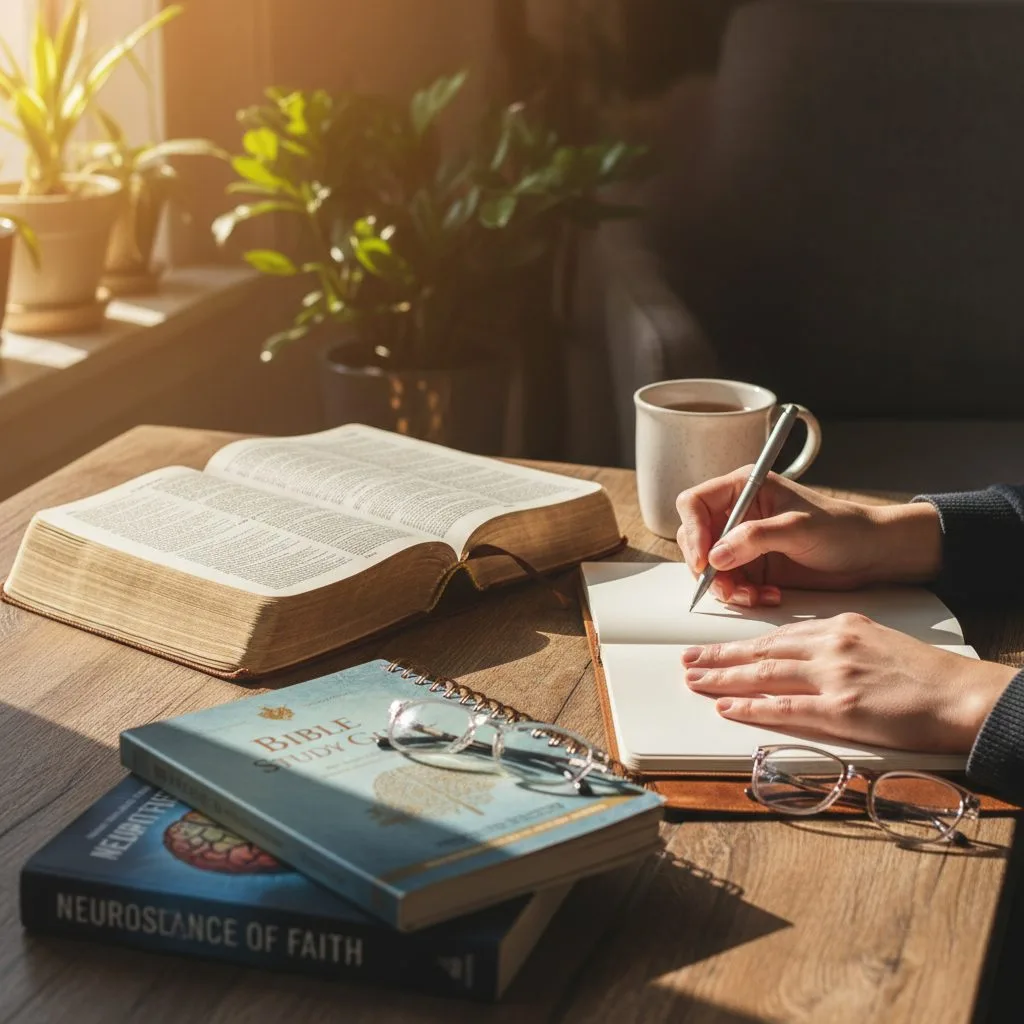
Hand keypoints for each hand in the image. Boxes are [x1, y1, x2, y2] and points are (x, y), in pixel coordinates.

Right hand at [675, 469, 942, 606]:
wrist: (871, 554)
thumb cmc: (843, 528)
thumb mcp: (799, 528)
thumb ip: (755, 538)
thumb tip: (716, 555)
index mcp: (744, 488)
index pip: (695, 503)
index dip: (694, 531)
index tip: (705, 560)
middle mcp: (738, 513)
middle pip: (695, 538)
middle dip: (706, 566)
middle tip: (725, 585)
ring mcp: (743, 541)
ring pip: (709, 566)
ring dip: (725, 586)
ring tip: (751, 596)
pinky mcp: (752, 566)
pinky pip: (729, 584)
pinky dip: (742, 596)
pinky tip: (767, 596)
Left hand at [683, 614, 1015, 751]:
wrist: (962, 694)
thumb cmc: (925, 674)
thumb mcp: (875, 642)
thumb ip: (836, 646)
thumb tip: (802, 657)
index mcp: (838, 627)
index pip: (776, 636)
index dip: (740, 644)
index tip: (715, 648)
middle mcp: (830, 646)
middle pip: (761, 652)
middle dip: (719, 656)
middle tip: (687, 659)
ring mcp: (833, 677)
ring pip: (764, 675)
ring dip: (724, 679)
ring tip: (695, 680)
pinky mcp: (840, 710)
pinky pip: (785, 708)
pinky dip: (752, 708)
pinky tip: (728, 707)